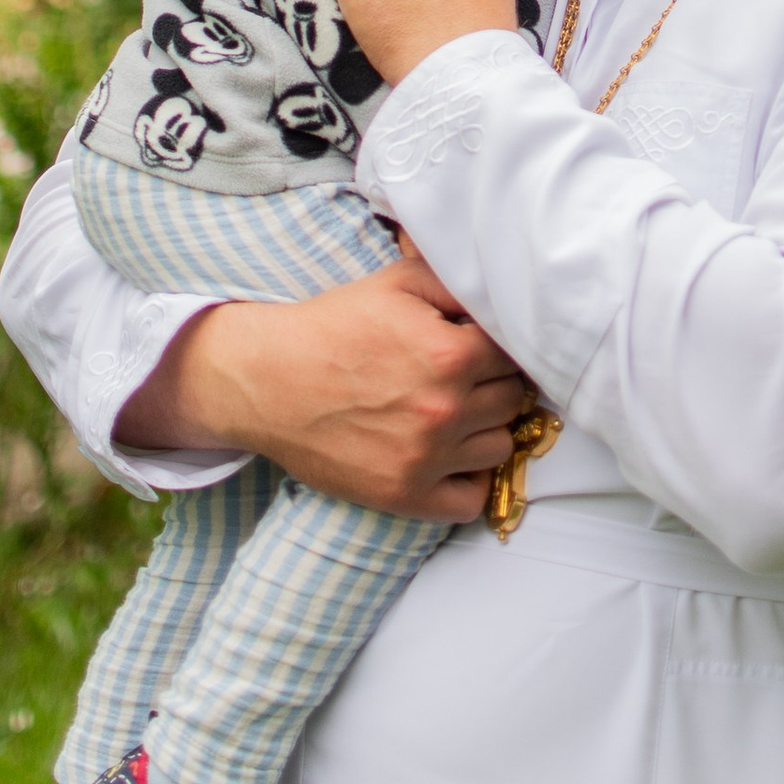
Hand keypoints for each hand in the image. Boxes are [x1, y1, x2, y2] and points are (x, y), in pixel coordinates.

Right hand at [118, 247, 528, 521]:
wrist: (268, 380)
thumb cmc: (333, 327)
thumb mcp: (396, 282)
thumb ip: (457, 284)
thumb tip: (502, 295)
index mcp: (449, 354)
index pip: (515, 354)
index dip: (498, 345)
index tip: (479, 346)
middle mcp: (444, 410)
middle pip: (513, 400)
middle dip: (496, 384)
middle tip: (467, 377)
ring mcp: (426, 458)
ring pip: (500, 447)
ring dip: (485, 428)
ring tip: (456, 413)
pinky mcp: (405, 495)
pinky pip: (470, 501)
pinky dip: (468, 480)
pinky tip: (449, 456)